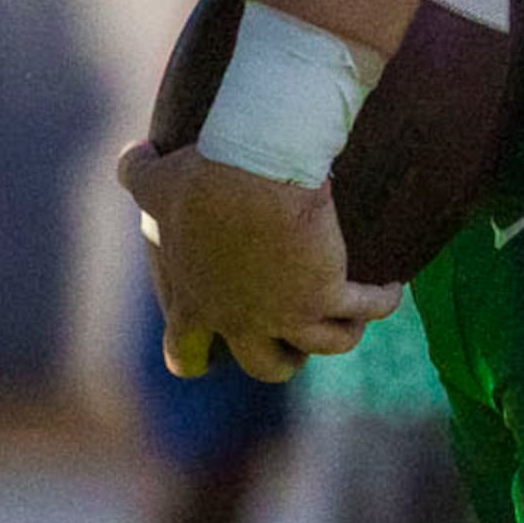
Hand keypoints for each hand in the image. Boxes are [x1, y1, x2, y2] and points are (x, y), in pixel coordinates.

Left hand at [118, 138, 397, 383]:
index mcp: (196, 303)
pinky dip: (382, 299)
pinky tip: (392, 287)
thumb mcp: (157, 180)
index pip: (184, 353)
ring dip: (341, 331)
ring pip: (327, 345)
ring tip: (352, 312)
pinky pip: (366, 308)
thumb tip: (131, 157)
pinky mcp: (328, 295)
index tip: (207, 356)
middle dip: (282, 356)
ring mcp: (288, 314)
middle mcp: (243, 320)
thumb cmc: (201, 177)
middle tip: (293, 336)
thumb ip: (136, 174)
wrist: (253, 171)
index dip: (194, 357)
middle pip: (267, 366)